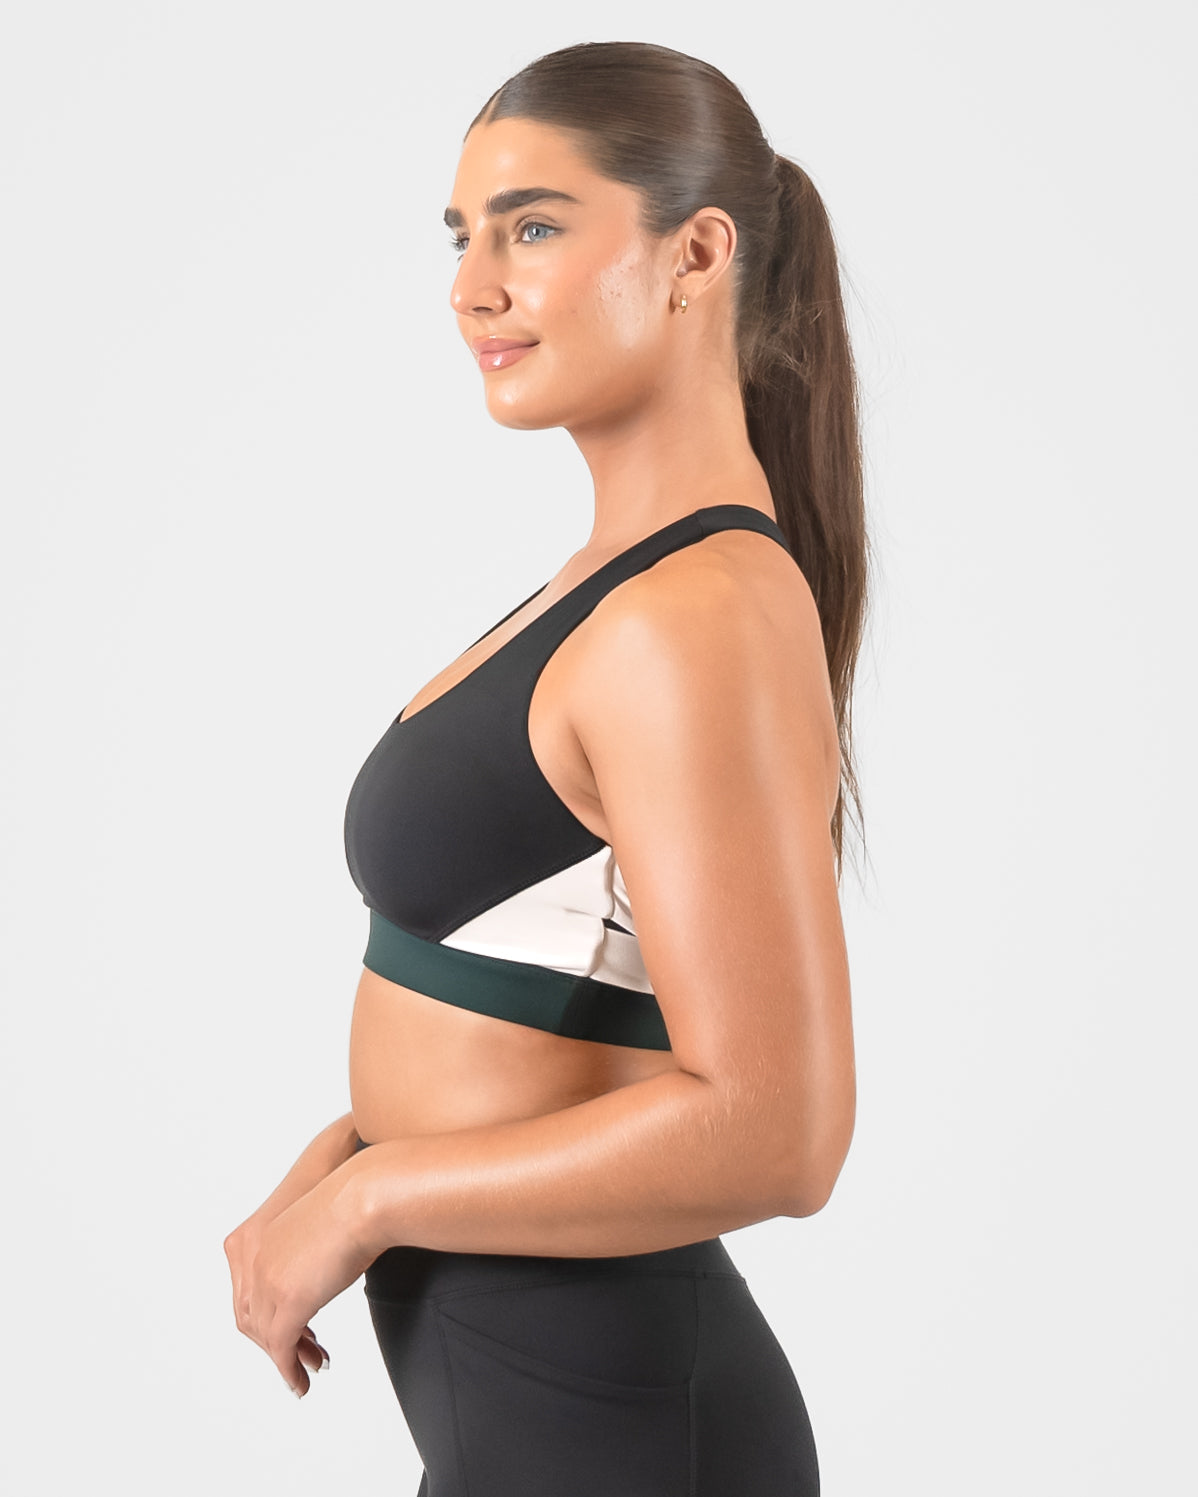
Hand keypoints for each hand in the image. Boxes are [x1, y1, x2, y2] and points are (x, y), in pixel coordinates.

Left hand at [225, 1168, 373, 1396]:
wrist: (363, 1196)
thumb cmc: (352, 1201)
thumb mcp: (315, 1227)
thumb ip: (306, 1250)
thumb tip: (321, 1269)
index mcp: (253, 1239)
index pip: (249, 1293)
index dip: (267, 1316)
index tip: (292, 1330)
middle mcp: (252, 1260)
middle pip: (253, 1317)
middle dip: (276, 1340)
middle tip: (303, 1356)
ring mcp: (266, 1281)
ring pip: (266, 1335)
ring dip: (286, 1358)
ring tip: (306, 1372)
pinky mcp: (287, 1301)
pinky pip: (281, 1347)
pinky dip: (288, 1369)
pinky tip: (301, 1380)